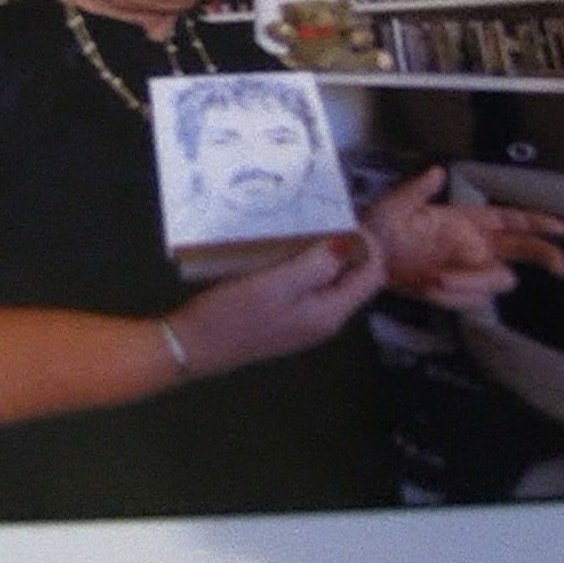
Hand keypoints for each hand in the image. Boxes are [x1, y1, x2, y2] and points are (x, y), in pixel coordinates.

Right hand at [166, 232, 384, 377]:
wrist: (190, 347)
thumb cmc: (233, 316)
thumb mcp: (276, 284)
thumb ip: (317, 265)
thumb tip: (348, 243)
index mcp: (329, 313)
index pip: (373, 275)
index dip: (368, 244)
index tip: (346, 217)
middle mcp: (323, 318)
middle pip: (353, 276)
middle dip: (346, 244)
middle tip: (325, 215)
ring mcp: (302, 318)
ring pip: (328, 278)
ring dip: (321, 251)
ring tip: (304, 225)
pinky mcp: (282, 315)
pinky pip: (305, 283)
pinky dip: (301, 262)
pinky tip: (282, 246)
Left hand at [362, 166, 563, 309]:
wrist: (364, 260)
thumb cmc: (381, 227)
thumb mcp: (396, 205)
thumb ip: (418, 190)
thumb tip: (437, 172)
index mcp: (466, 220)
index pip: (511, 220)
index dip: (538, 223)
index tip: (562, 229)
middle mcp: (473, 246)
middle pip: (520, 251)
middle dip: (544, 256)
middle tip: (563, 268)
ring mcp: (467, 270)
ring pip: (493, 280)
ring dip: (469, 282)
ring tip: (435, 278)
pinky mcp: (455, 291)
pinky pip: (468, 299)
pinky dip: (452, 295)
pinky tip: (429, 286)